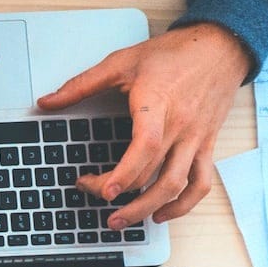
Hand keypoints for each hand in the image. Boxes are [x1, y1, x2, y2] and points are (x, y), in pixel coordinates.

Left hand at [37, 23, 251, 228]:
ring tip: (121, 220)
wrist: (220, 46)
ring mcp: (195, 139)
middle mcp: (180, 127)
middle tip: (92, 194)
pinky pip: (201, 183)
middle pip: (152, 173)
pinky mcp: (206, 145)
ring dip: (148, 209)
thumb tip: (46, 102)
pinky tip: (161, 213)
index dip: (125, 173)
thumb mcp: (122, 62)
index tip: (103, 190)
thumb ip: (82, 84)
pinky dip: (183, 205)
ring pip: (177, 185)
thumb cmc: (174, 54)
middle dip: (119, 193)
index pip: (146, 146)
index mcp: (158, 105)